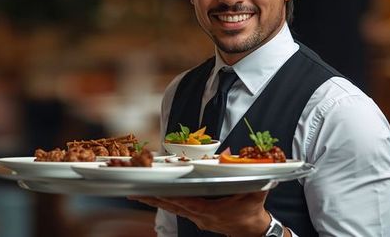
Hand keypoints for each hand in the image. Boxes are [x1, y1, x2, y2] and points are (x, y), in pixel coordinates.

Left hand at [129, 191, 270, 235]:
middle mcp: (201, 217)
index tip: (157, 190)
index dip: (171, 197)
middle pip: (173, 206)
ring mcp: (197, 219)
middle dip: (153, 198)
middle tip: (134, 191)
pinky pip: (177, 209)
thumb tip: (242, 159)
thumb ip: (251, 177)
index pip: (187, 203)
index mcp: (212, 211)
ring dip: (154, 200)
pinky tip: (152, 197)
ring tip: (136, 193)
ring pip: (172, 208)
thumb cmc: (253, 210)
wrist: (253, 230)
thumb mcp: (255, 192)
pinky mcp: (197, 218)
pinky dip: (164, 202)